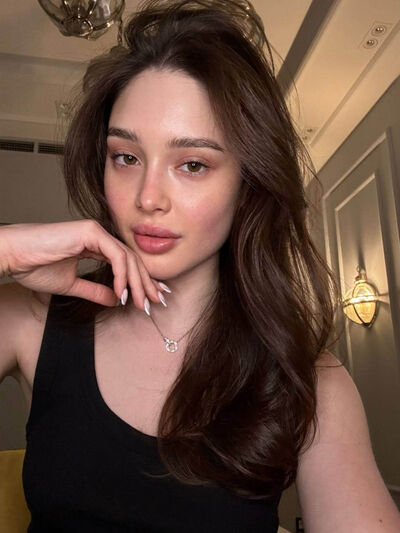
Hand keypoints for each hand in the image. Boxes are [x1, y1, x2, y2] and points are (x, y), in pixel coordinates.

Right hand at [0, 220, 164, 308]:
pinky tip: (122, 292)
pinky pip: (116, 255)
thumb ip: (95, 291)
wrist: (14, 257)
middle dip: (146, 283)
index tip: (150, 298)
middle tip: (155, 302)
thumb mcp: (71, 285)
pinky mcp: (91, 232)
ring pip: (128, 257)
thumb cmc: (34, 266)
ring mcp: (96, 231)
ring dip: (137, 282)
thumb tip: (115, 301)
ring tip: (141, 302)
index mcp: (95, 245)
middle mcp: (99, 235)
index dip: (140, 281)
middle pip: (132, 260)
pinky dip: (122, 275)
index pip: (126, 263)